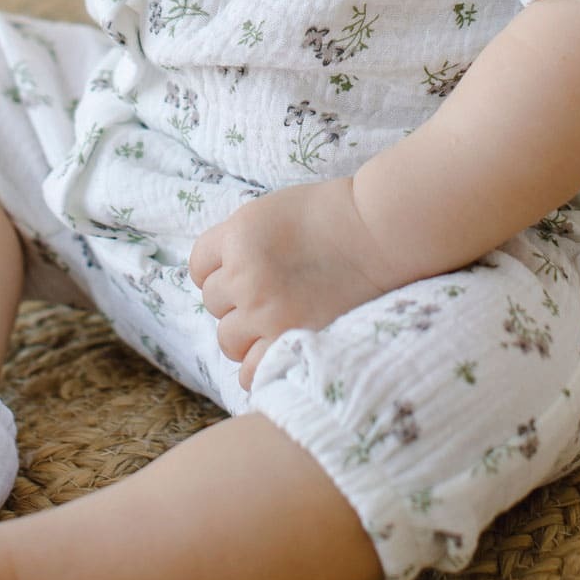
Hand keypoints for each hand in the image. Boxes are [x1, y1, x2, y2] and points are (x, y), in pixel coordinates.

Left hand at [188, 178, 394, 392]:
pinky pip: (250, 368)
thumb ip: (240, 240)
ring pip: (227, 337)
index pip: (199, 264)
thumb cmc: (332, 215)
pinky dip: (256, 363)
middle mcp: (245, 275)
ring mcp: (266, 312)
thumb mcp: (272, 210)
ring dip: (245, 331)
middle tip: (269, 292)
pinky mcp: (290, 339)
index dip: (219, 268)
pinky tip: (272, 351)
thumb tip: (219, 271)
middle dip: (235, 299)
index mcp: (238, 235)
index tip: (242, 270)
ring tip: (274, 320)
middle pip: (213, 302)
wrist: (381, 232)